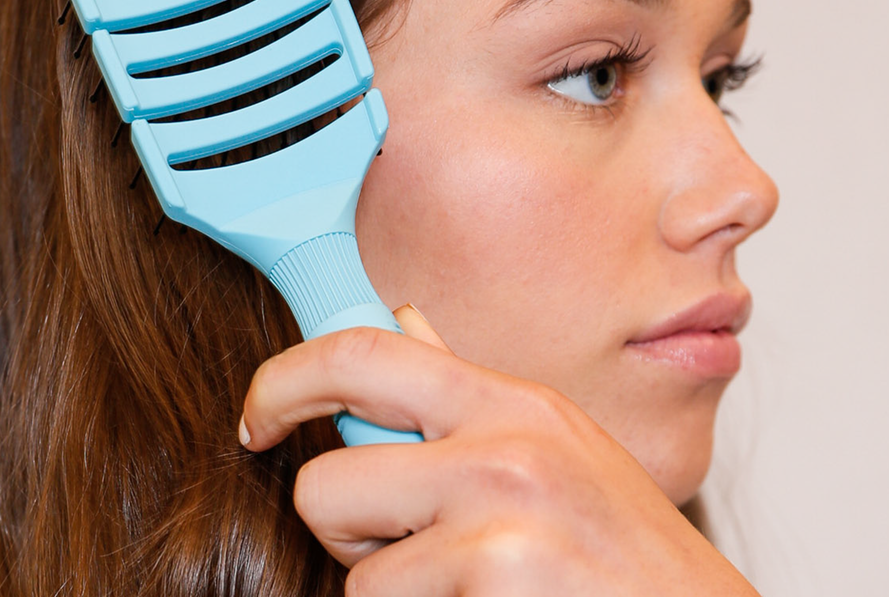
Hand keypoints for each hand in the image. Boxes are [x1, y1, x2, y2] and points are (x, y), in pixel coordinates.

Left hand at [239, 305, 759, 595]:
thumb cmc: (631, 560)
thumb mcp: (563, 453)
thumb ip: (472, 399)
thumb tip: (403, 318)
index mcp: (516, 404)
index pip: (367, 352)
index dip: (286, 379)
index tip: (256, 418)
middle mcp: (506, 446)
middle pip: (327, 478)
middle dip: (342, 531)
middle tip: (401, 551)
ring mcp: (501, 515)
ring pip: (356, 570)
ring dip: (396, 593)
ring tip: (472, 591)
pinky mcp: (495, 576)